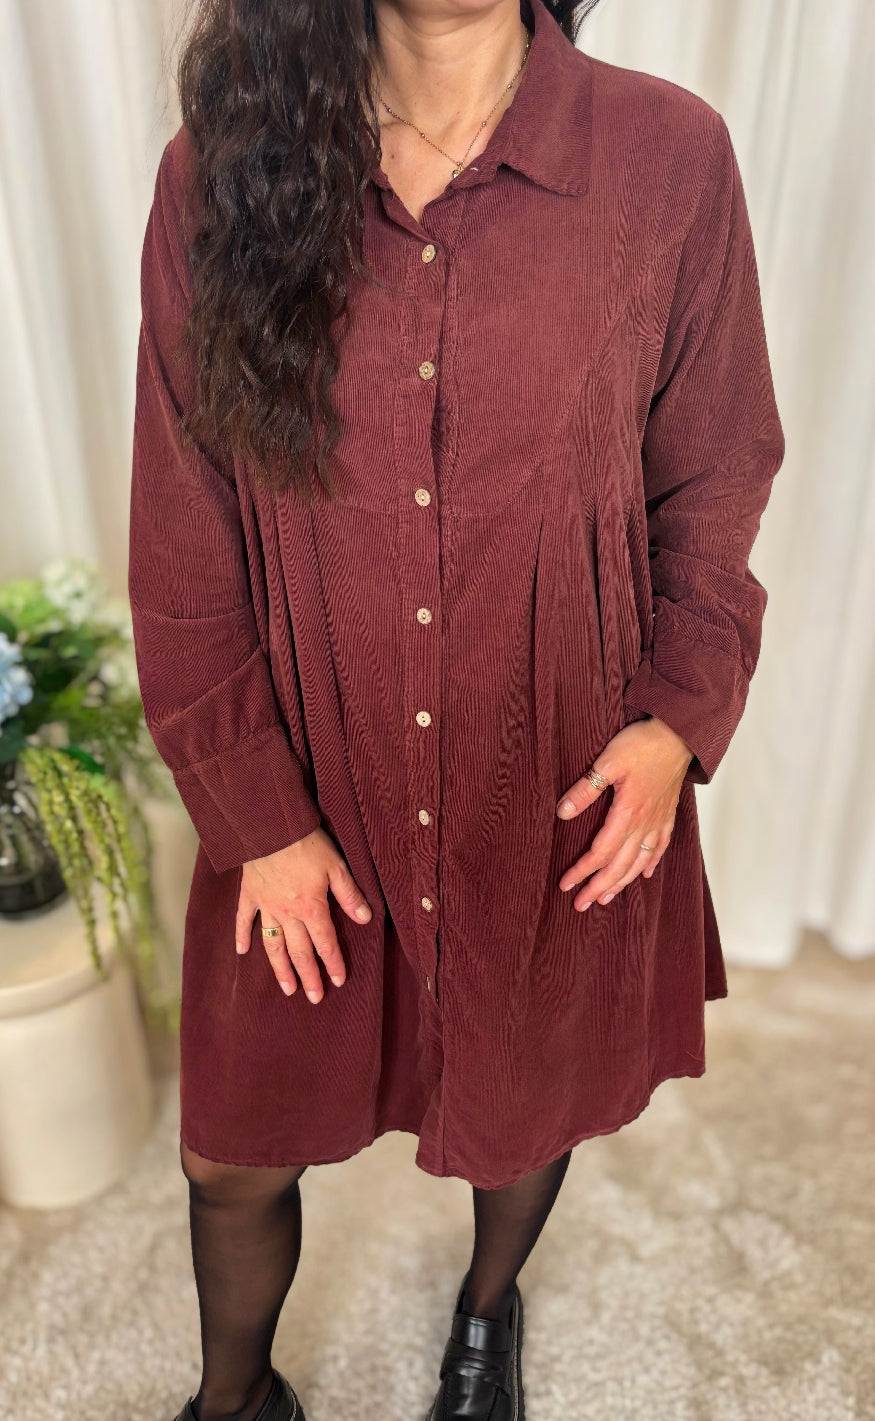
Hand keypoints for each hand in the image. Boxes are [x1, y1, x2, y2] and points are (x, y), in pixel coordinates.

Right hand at [235, 828, 371, 1002]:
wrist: (270, 826)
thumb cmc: (306, 844)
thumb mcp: (336, 867)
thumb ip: (349, 895)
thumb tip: (365, 919)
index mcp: (311, 908)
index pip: (325, 944)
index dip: (333, 964)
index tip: (338, 981)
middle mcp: (288, 914)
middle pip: (299, 952)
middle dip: (308, 976)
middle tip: (313, 997)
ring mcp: (266, 906)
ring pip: (273, 945)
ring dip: (280, 968)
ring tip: (286, 988)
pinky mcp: (249, 894)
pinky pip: (244, 920)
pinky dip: (242, 936)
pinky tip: (242, 953)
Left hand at [555, 717, 693, 910]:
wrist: (679, 734)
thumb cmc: (643, 744)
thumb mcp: (607, 762)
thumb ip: (586, 789)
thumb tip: (563, 813)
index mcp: (628, 813)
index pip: (600, 852)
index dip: (582, 871)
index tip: (566, 884)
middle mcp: (645, 823)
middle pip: (620, 865)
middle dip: (599, 887)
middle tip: (581, 904)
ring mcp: (659, 820)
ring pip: (640, 861)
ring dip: (623, 882)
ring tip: (607, 897)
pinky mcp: (668, 813)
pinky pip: (660, 846)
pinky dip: (651, 863)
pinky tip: (645, 873)